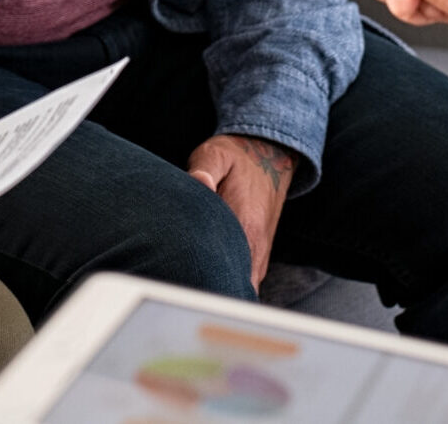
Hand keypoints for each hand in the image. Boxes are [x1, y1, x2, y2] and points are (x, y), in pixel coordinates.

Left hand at [188, 134, 295, 289]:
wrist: (270, 155)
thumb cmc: (238, 157)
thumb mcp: (217, 154)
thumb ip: (204, 169)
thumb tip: (198, 183)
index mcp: (245, 226)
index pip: (224, 271)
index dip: (200, 283)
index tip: (178, 281)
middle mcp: (256, 247)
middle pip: (231, 288)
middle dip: (205, 292)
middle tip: (177, 287)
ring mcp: (259, 255)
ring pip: (241, 289)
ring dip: (218, 290)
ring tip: (190, 285)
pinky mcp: (259, 255)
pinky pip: (246, 282)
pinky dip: (229, 284)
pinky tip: (208, 277)